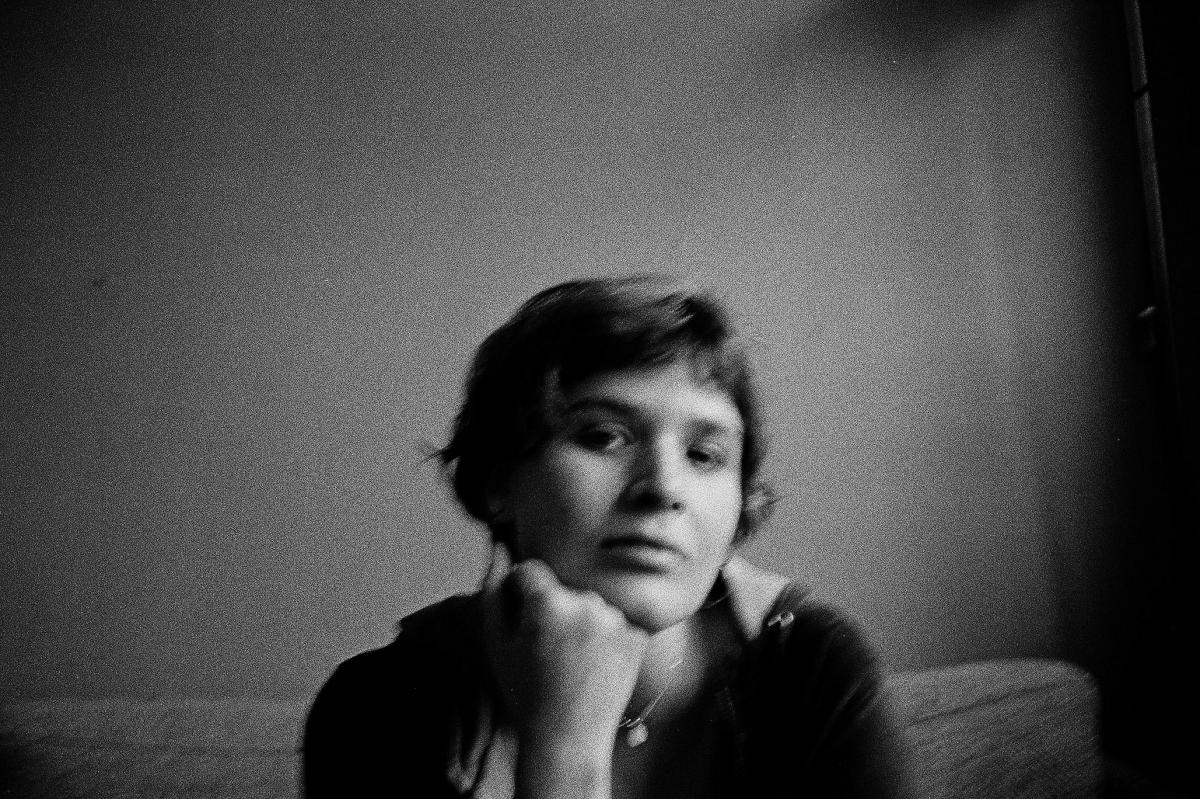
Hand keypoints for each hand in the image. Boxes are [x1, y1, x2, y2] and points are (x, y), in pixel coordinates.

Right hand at [480, 544, 649, 752]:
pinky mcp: (638, 636)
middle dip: (552, 609)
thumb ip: (494, 592)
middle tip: (546, 651)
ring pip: (589, 605)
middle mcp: (587, 602)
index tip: (522, 624)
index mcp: (549, 601)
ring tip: (570, 662)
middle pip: (562, 588)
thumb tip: (500, 550)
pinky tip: (592, 666)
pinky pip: (614, 623)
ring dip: (580, 622)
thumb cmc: (526, 694)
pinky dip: (605, 638)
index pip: (531, 570)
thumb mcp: (496, 644)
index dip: (521, 595)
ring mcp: (617, 620)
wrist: (568, 740)